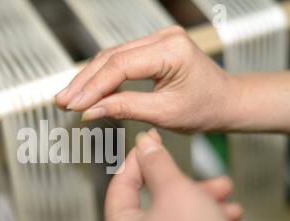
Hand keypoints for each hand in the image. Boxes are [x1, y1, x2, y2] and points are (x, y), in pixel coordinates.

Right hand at [55, 26, 289, 134]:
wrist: (226, 102)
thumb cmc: (206, 107)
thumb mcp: (164, 113)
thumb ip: (125, 108)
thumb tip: (90, 111)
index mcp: (171, 50)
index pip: (120, 66)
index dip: (93, 87)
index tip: (74, 106)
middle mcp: (163, 38)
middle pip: (111, 57)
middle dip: (84, 82)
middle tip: (62, 101)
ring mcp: (158, 40)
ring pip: (111, 57)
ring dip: (89, 79)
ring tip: (68, 98)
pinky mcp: (153, 49)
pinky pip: (120, 60)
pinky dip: (102, 77)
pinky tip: (87, 90)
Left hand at [103, 128, 279, 220]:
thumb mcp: (174, 189)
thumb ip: (157, 163)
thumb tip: (145, 143)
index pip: (119, 187)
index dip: (136, 161)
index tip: (150, 142)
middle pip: (152, 200)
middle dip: (183, 182)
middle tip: (194, 166)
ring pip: (176, 214)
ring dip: (202, 199)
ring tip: (224, 189)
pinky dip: (208, 219)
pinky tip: (230, 214)